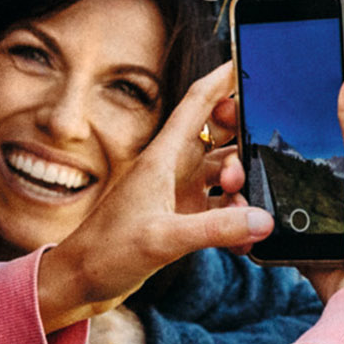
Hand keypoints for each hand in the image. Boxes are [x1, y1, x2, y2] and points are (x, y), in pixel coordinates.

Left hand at [32, 62, 268, 330]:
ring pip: (223, 175)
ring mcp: (177, 195)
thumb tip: (263, 220)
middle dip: (243, 144)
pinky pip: (219, 211)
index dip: (223, 80)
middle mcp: (172, 170)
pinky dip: (234, 222)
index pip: (197, 103)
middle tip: (252, 165)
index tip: (248, 61)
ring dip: (242, 188)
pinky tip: (243, 241)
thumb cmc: (107, 252)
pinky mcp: (180, 221)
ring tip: (245, 210)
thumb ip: (215, 229)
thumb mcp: (163, 239)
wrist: (80, 282)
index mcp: (162, 158)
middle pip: (218, 137)